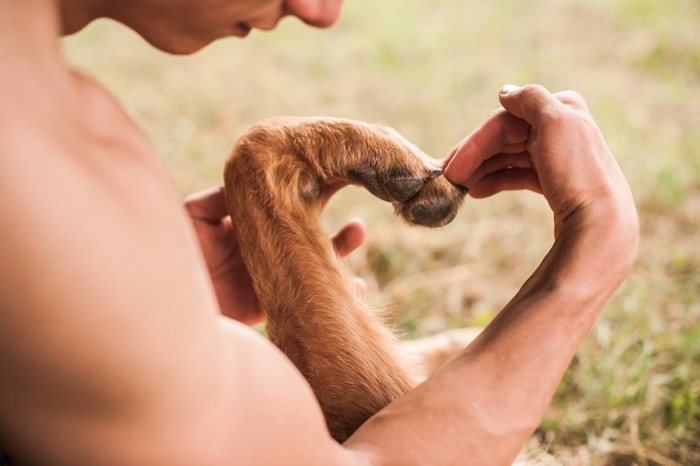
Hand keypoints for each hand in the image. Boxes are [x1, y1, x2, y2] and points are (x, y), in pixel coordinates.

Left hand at [185, 186, 365, 324]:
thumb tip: (254, 176)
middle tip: (352, 184)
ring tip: (358, 230)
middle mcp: (265, 245)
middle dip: (328, 205)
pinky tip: (356, 286)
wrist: (167, 309)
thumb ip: (219, 197)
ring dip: (341, 244)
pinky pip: (312, 295)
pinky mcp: (275, 304)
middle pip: (305, 222)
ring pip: (316, 256)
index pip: (282, 198)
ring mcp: (273, 274)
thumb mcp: (192, 218)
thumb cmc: (173, 256)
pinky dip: (340, 292)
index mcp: (247, 222)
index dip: (303, 183)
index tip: (326, 166)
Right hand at [444, 84, 637, 242]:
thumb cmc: (576, 172)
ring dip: (481, 169)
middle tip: (447, 179)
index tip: (451, 168)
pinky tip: (478, 192)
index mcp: (560, 108)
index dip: (475, 142)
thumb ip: (530, 99)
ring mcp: (556, 156)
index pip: (504, 120)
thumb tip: (504, 93)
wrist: (601, 223)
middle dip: (474, 157)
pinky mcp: (555, 182)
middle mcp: (559, 128)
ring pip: (508, 157)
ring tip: (460, 188)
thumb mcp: (556, 122)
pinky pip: (518, 174)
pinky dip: (497, 180)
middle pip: (504, 138)